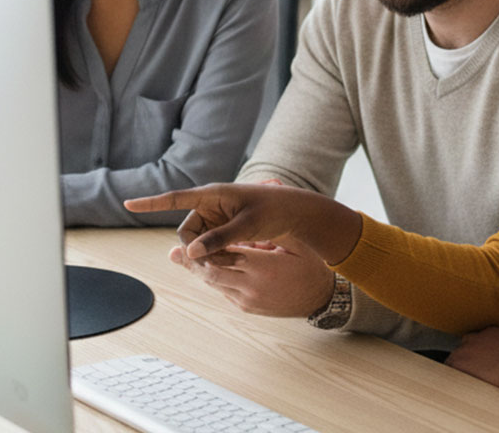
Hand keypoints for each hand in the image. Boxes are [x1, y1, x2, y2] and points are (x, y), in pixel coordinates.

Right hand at [125, 183, 361, 262]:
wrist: (296, 212)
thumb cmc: (274, 211)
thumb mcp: (248, 226)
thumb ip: (219, 239)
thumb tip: (190, 252)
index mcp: (213, 194)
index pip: (175, 199)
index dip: (151, 203)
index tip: (128, 204)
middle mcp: (210, 204)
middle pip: (186, 231)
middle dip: (197, 250)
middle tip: (219, 264)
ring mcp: (216, 216)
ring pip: (197, 242)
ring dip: (208, 255)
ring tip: (233, 260)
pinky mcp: (222, 226)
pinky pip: (208, 244)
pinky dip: (216, 254)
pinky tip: (233, 258)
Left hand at [169, 239, 336, 316]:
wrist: (321, 298)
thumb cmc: (310, 265)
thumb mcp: (294, 242)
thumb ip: (271, 224)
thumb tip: (268, 190)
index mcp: (264, 269)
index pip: (223, 258)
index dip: (204, 247)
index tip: (193, 235)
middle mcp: (252, 288)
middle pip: (211, 274)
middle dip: (192, 261)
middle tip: (177, 248)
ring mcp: (248, 300)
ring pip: (213, 284)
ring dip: (198, 269)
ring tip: (182, 255)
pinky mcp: (246, 307)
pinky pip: (222, 290)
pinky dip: (212, 277)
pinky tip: (204, 264)